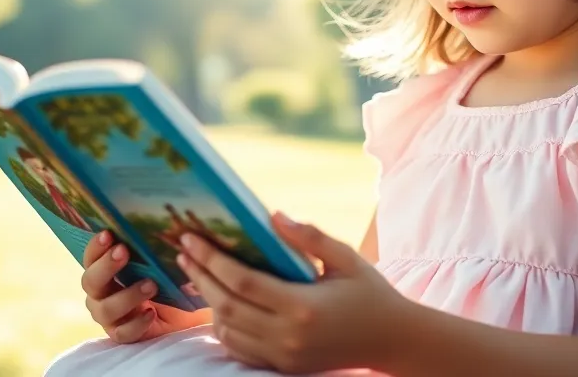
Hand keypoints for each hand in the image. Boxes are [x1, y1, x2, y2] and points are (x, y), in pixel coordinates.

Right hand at [81, 230, 211, 343]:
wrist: (185, 314)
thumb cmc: (168, 281)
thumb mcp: (163, 263)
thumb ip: (155, 249)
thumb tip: (164, 229)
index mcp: (104, 271)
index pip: (91, 257)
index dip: (95, 246)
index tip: (108, 233)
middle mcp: (101, 294)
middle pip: (90, 281)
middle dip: (105, 266)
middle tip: (124, 252)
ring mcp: (109, 317)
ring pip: (106, 309)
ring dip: (127, 295)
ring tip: (151, 285)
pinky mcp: (122, 335)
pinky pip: (123, 333)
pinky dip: (137, 322)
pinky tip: (151, 313)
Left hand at [177, 211, 403, 373]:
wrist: (393, 340)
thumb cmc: (371, 293)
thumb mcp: (346, 258)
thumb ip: (309, 237)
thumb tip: (273, 215)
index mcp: (303, 306)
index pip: (242, 281)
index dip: (211, 259)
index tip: (192, 238)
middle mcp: (289, 335)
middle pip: (227, 306)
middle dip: (201, 276)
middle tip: (183, 251)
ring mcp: (285, 355)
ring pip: (228, 331)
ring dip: (209, 303)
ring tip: (199, 273)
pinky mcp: (285, 366)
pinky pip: (241, 350)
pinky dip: (224, 328)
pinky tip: (220, 305)